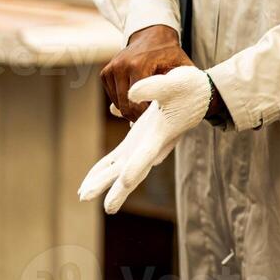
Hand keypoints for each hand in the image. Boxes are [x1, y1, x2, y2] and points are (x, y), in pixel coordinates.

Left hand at [78, 65, 211, 213]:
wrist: (198, 95)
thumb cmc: (188, 89)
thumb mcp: (174, 83)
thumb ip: (153, 88)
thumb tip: (129, 94)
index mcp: (161, 134)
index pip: (147, 153)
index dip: (136, 166)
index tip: (124, 181)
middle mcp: (151, 147)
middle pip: (130, 171)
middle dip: (110, 185)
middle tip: (87, 197)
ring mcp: (142, 146)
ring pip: (119, 169)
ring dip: (101, 182)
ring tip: (82, 195)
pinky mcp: (136, 142)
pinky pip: (115, 160)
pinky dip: (102, 170)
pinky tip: (88, 181)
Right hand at [100, 24, 191, 120]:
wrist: (152, 35)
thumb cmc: (170, 53)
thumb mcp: (181, 66)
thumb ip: (183, 83)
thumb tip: (187, 103)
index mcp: (138, 64)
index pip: (137, 101)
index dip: (147, 114)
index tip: (158, 116)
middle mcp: (121, 66)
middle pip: (126, 105)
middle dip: (138, 116)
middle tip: (152, 118)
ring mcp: (111, 69)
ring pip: (118, 104)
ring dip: (131, 109)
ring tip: (146, 106)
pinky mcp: (105, 73)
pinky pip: (112, 96)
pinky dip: (123, 101)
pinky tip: (137, 96)